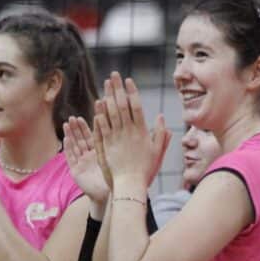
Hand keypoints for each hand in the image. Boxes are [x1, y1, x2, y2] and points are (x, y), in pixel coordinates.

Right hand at [63, 116, 110, 205]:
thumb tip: (124, 129)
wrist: (108, 195)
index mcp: (99, 153)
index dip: (88, 126)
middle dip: (77, 128)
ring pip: (75, 146)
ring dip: (70, 135)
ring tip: (67, 123)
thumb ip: (116, 145)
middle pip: (81, 139)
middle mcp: (89, 157)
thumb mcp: (115, 158)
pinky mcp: (75, 171)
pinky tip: (66, 138)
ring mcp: (81, 163)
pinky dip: (68, 148)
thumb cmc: (115, 178)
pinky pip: (71, 157)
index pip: (93, 136)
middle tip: (74, 117)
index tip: (84, 117)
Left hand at [92, 72, 170, 191]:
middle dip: (118, 88)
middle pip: (122, 105)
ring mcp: (116, 137)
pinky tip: (99, 103)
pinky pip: (102, 126)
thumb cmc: (146, 170)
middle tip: (114, 75)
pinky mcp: (106, 144)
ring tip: (106, 84)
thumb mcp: (158, 151)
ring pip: (111, 113)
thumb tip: (160, 116)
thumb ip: (160, 133)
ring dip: (108, 96)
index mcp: (142, 132)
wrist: (130, 185)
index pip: (136, 106)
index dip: (132, 92)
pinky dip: (100, 113)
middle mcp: (128, 132)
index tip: (128, 80)